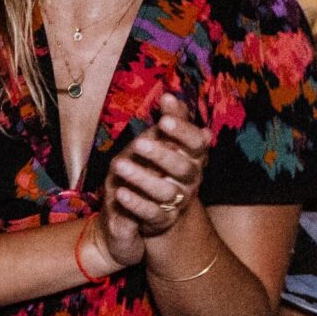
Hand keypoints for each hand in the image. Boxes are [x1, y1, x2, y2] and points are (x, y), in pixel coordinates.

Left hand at [107, 94, 210, 241]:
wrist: (156, 206)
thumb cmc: (163, 164)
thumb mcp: (167, 141)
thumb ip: (172, 119)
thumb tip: (168, 96)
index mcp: (194, 157)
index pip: (197, 143)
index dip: (183, 132)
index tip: (163, 120)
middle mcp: (190, 179)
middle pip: (183, 167)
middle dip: (161, 154)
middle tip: (139, 143)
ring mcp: (177, 201)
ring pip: (165, 191)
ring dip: (142, 178)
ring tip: (119, 164)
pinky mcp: (162, 220)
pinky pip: (151, 213)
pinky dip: (135, 203)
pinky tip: (119, 192)